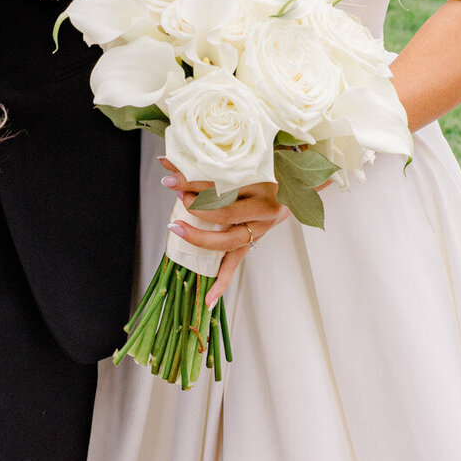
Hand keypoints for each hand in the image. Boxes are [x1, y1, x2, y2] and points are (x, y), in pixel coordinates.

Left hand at [162, 159, 291, 304]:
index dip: (194, 181)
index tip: (171, 177)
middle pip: (225, 212)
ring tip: (177, 228)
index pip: (222, 184)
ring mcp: (260, 228)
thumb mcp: (242, 161)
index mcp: (260, 183)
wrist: (294, 183)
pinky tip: (209, 299)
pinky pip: (237, 263)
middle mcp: (263, 208)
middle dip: (195, 206)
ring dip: (200, 238)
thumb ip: (207, 161)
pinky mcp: (255, 241)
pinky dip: (222, 282)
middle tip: (178, 196)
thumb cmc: (264, 167)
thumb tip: (166, 160)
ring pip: (228, 241)